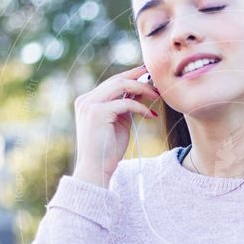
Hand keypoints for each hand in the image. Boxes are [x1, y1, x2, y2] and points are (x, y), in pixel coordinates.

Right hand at [72, 63, 160, 186]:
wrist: (96, 169)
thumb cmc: (108, 149)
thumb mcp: (119, 122)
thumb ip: (125, 105)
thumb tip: (141, 90)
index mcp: (88, 101)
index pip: (112, 82)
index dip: (131, 75)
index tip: (148, 74)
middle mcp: (86, 100)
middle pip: (117, 79)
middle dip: (139, 78)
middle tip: (157, 81)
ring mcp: (90, 105)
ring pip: (121, 85)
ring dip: (142, 89)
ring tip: (156, 95)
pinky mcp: (98, 113)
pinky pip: (126, 103)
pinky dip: (141, 107)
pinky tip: (151, 115)